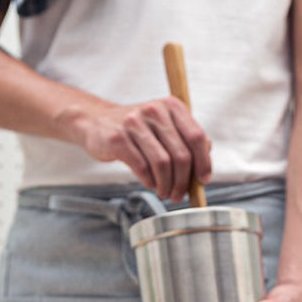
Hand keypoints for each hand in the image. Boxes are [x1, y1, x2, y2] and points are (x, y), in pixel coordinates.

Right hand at [70, 98, 211, 202]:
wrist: (96, 122)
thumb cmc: (138, 130)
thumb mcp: (166, 127)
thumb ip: (188, 141)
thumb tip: (204, 168)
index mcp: (172, 106)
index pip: (197, 137)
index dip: (203, 163)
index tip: (203, 181)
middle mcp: (154, 111)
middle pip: (181, 155)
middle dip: (183, 182)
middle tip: (180, 195)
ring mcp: (134, 123)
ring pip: (162, 164)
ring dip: (166, 185)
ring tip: (165, 192)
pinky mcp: (117, 138)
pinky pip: (142, 167)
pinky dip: (149, 181)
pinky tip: (150, 183)